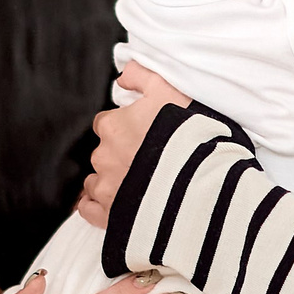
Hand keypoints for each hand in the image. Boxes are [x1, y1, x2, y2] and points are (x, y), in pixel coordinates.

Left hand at [76, 63, 188, 228]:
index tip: (141, 135)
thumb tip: (123, 76)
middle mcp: (103, 157)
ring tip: (138, 184)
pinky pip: (90, 211)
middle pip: (103, 153)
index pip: (106, 124)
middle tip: (147, 160)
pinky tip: (113, 205)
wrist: (203, 181)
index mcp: (113, 127)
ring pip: (96, 182)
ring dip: (111, 182)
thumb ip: (141, 75)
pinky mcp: (111, 217)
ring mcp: (106, 189)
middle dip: (120, 156)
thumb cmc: (189, 133)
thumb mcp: (169, 89)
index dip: (124, 129)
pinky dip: (96, 208)